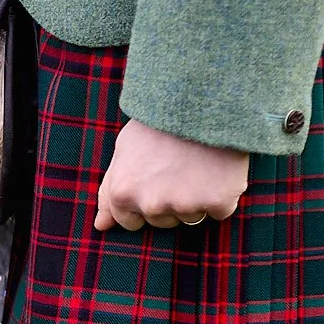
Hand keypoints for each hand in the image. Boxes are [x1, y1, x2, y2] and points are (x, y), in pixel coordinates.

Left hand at [94, 119, 250, 231]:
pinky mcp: (218, 202)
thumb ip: (109, 191)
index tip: (154, 180)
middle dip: (169, 200)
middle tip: (178, 165)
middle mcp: (151, 205)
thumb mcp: (124, 150)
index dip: (144, 201)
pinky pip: (221, 210)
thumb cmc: (159, 122)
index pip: (130, 222)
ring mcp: (185, 205)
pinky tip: (220, 168)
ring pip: (192, 217)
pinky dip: (224, 194)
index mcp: (123, 194)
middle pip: (162, 221)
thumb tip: (100, 226)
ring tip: (198, 164)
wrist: (202, 98)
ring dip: (197, 198)